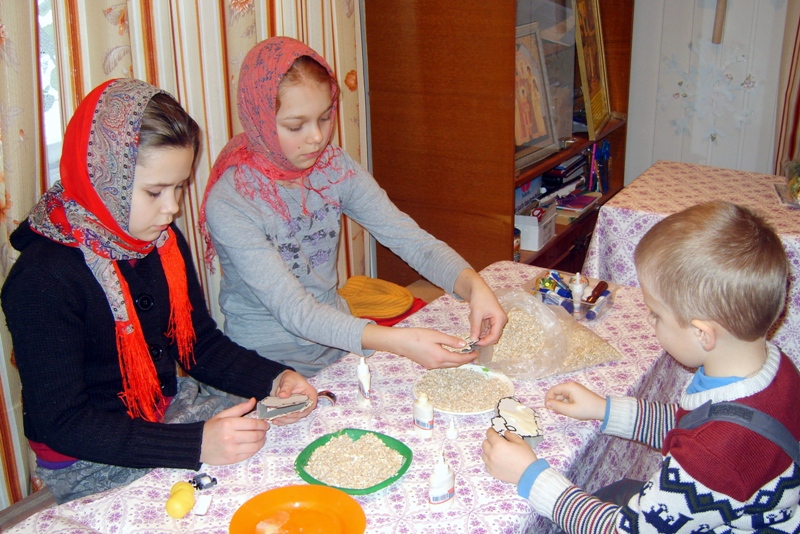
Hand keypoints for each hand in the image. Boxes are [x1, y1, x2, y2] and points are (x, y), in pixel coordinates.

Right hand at [200, 398, 268, 464]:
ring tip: (261, 438)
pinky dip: (254, 450)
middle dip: (263, 433)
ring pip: (254, 446)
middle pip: (255, 436)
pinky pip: (249, 455)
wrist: (197, 445)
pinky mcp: (231, 459)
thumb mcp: (223, 415)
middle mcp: (230, 437)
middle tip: (264, 431)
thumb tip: (254, 400)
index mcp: (229, 424)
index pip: (253, 424)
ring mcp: (231, 450)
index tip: (265, 424)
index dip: (262, 424)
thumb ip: (240, 408)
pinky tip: (253, 445)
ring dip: (261, 442)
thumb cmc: (211, 428)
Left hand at [269, 371, 317, 425]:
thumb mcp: (289, 380)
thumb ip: (286, 387)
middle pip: (302, 414)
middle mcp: (307, 404)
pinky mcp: (293, 412)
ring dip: (285, 420)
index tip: (292, 412)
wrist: (285, 381)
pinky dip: (282, 421)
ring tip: (276, 419)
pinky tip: (275, 420)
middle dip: (291, 416)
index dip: (302, 410)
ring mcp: (300, 409)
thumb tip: (282, 395)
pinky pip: (289, 419)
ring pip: (294, 418)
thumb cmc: (291, 379)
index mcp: (311, 395)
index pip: (310, 405)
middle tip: (281, 416)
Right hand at [362, 324, 477, 367]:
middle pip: (455, 364)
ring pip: (448, 365)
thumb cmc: (417, 336)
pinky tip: (450, 354)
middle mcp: (436, 364)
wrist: (400, 342)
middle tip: (473, 354)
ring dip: (457, 361)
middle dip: (465, 360)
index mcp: (440, 356)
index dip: (469, 357)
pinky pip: (442, 364)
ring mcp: (431, 366)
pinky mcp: (427, 364)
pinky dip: (449, 360)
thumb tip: (464, 344)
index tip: (476, 353)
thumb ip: (451, 340)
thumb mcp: (436, 335)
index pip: (459, 359)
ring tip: (464, 354)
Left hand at [453, 269, 506, 344]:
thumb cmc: (479, 298)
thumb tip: (473, 340)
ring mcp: (497, 321)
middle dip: (482, 338)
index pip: (494, 336)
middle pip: (493, 336)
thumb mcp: (476, 313)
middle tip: (471, 338)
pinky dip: (479, 327)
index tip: (474, 343)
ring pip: (489, 333)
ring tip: (473, 322)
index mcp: (500, 319)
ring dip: (480, 332)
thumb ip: (475, 328)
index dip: (485, 342)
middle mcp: (501, 321)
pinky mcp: (492, 320)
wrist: (478, 288)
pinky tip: (474, 319)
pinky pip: (486, 328)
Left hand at [481, 428, 537, 484]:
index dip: (491, 431)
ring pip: (484, 454)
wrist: (529, 474)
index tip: (493, 431)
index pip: (489, 434)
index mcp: (498, 444)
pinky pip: (486, 464)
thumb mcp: (521, 442)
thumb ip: (511, 436)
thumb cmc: (526, 457)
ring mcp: (491, 464)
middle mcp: (492, 454)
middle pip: (484, 443)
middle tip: (496, 441)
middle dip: (489, 440)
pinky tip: (497, 460)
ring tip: (496, 451)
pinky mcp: (492, 472)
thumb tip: (505, 433)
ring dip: (488, 450)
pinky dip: (489, 460)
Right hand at [545, 381, 605, 420]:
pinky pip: (568, 396)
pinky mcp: (579, 393)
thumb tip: (547, 404)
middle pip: (557, 392)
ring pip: (562, 395)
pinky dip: (566, 402)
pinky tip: (568, 409)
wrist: (603, 409)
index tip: (548, 408)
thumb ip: (557, 407)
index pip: (553, 390)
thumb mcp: (570, 410)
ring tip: (563, 411)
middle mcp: (571, 385)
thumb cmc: (586, 409)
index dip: (548, 398)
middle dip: (554, 401)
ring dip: (560, 402)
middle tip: (555, 411)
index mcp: (569, 387)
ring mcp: (575, 388)